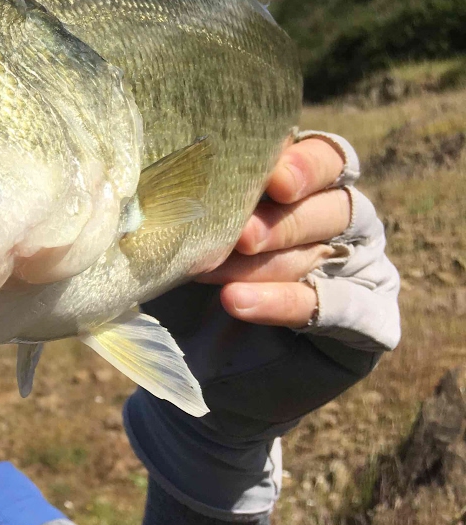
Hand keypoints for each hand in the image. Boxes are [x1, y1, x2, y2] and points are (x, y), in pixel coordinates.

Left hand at [126, 131, 399, 521]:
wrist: (194, 367)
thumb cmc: (187, 289)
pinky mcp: (368, 322)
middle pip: (332, 201)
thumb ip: (185, 209)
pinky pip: (342, 307)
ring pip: (334, 251)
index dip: (304, 161)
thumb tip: (155, 176)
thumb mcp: (178, 246)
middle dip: (283, 218)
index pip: (324, 156)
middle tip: (240, 236)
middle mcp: (340, 222)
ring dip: (276, 261)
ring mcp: (359, 270)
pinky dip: (290, 302)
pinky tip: (241, 303)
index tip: (271, 176)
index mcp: (303, 187)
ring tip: (218, 276)